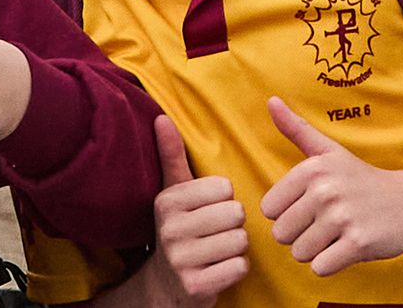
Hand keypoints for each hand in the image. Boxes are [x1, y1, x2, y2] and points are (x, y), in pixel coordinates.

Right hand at [151, 114, 248, 303]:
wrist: (167, 284)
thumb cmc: (181, 229)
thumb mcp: (174, 193)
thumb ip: (172, 155)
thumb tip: (161, 117)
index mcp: (167, 201)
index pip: (225, 188)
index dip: (224, 201)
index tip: (207, 211)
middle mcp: (170, 229)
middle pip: (235, 214)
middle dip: (233, 225)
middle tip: (214, 233)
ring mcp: (181, 260)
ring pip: (241, 241)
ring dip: (236, 247)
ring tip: (217, 250)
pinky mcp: (196, 286)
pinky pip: (240, 266)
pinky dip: (236, 268)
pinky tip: (219, 268)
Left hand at [259, 97, 402, 275]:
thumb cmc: (362, 179)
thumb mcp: (329, 151)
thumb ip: (296, 129)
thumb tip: (270, 100)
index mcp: (311, 169)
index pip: (269, 210)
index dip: (288, 213)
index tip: (312, 206)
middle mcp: (324, 191)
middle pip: (281, 234)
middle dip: (301, 235)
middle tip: (328, 224)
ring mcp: (342, 218)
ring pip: (299, 254)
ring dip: (317, 251)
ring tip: (338, 234)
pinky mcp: (359, 243)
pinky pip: (320, 268)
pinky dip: (331, 264)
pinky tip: (348, 248)